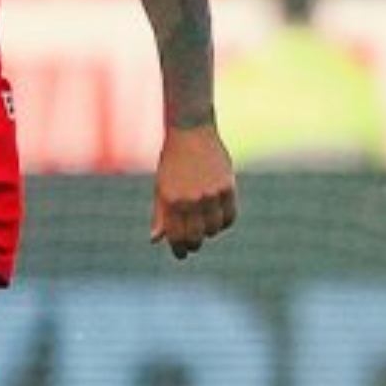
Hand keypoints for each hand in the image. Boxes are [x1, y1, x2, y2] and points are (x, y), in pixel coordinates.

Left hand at [150, 124, 236, 259]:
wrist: (191, 131)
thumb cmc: (172, 161)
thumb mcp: (161, 187)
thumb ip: (160, 215)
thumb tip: (156, 241)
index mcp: (172, 201)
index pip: (177, 237)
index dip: (179, 249)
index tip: (181, 254)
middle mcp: (192, 199)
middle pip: (197, 237)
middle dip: (193, 244)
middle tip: (193, 244)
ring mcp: (211, 194)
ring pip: (214, 229)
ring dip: (209, 232)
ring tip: (204, 227)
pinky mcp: (227, 187)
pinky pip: (230, 217)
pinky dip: (224, 223)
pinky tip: (217, 220)